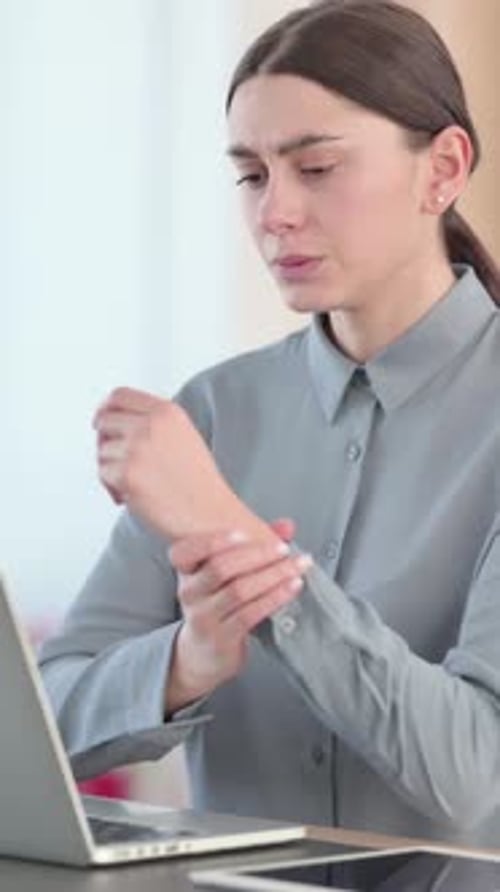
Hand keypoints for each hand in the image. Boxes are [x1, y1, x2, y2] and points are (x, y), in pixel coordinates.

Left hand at [93, 387, 270, 540]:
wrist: (210, 515)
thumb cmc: (197, 483)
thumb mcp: (183, 436)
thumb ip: (152, 422)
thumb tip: (110, 419)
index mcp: (167, 412)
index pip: (119, 396)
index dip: (105, 408)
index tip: (100, 420)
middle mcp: (152, 424)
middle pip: (104, 421)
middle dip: (105, 442)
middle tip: (116, 462)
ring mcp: (138, 448)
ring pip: (102, 451)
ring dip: (111, 470)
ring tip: (135, 486)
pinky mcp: (127, 473)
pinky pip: (103, 474)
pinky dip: (112, 488)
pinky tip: (131, 497)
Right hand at [165, 520, 311, 713]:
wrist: (201, 653)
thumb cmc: (215, 605)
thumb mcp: (223, 575)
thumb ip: (253, 546)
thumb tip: (286, 526)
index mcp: (186, 571)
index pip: (185, 551)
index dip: (213, 540)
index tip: (243, 532)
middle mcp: (190, 593)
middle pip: (221, 567)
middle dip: (258, 554)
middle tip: (284, 548)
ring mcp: (204, 617)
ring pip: (240, 590)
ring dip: (274, 575)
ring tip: (297, 566)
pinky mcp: (223, 637)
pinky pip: (251, 613)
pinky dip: (275, 597)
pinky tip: (292, 587)